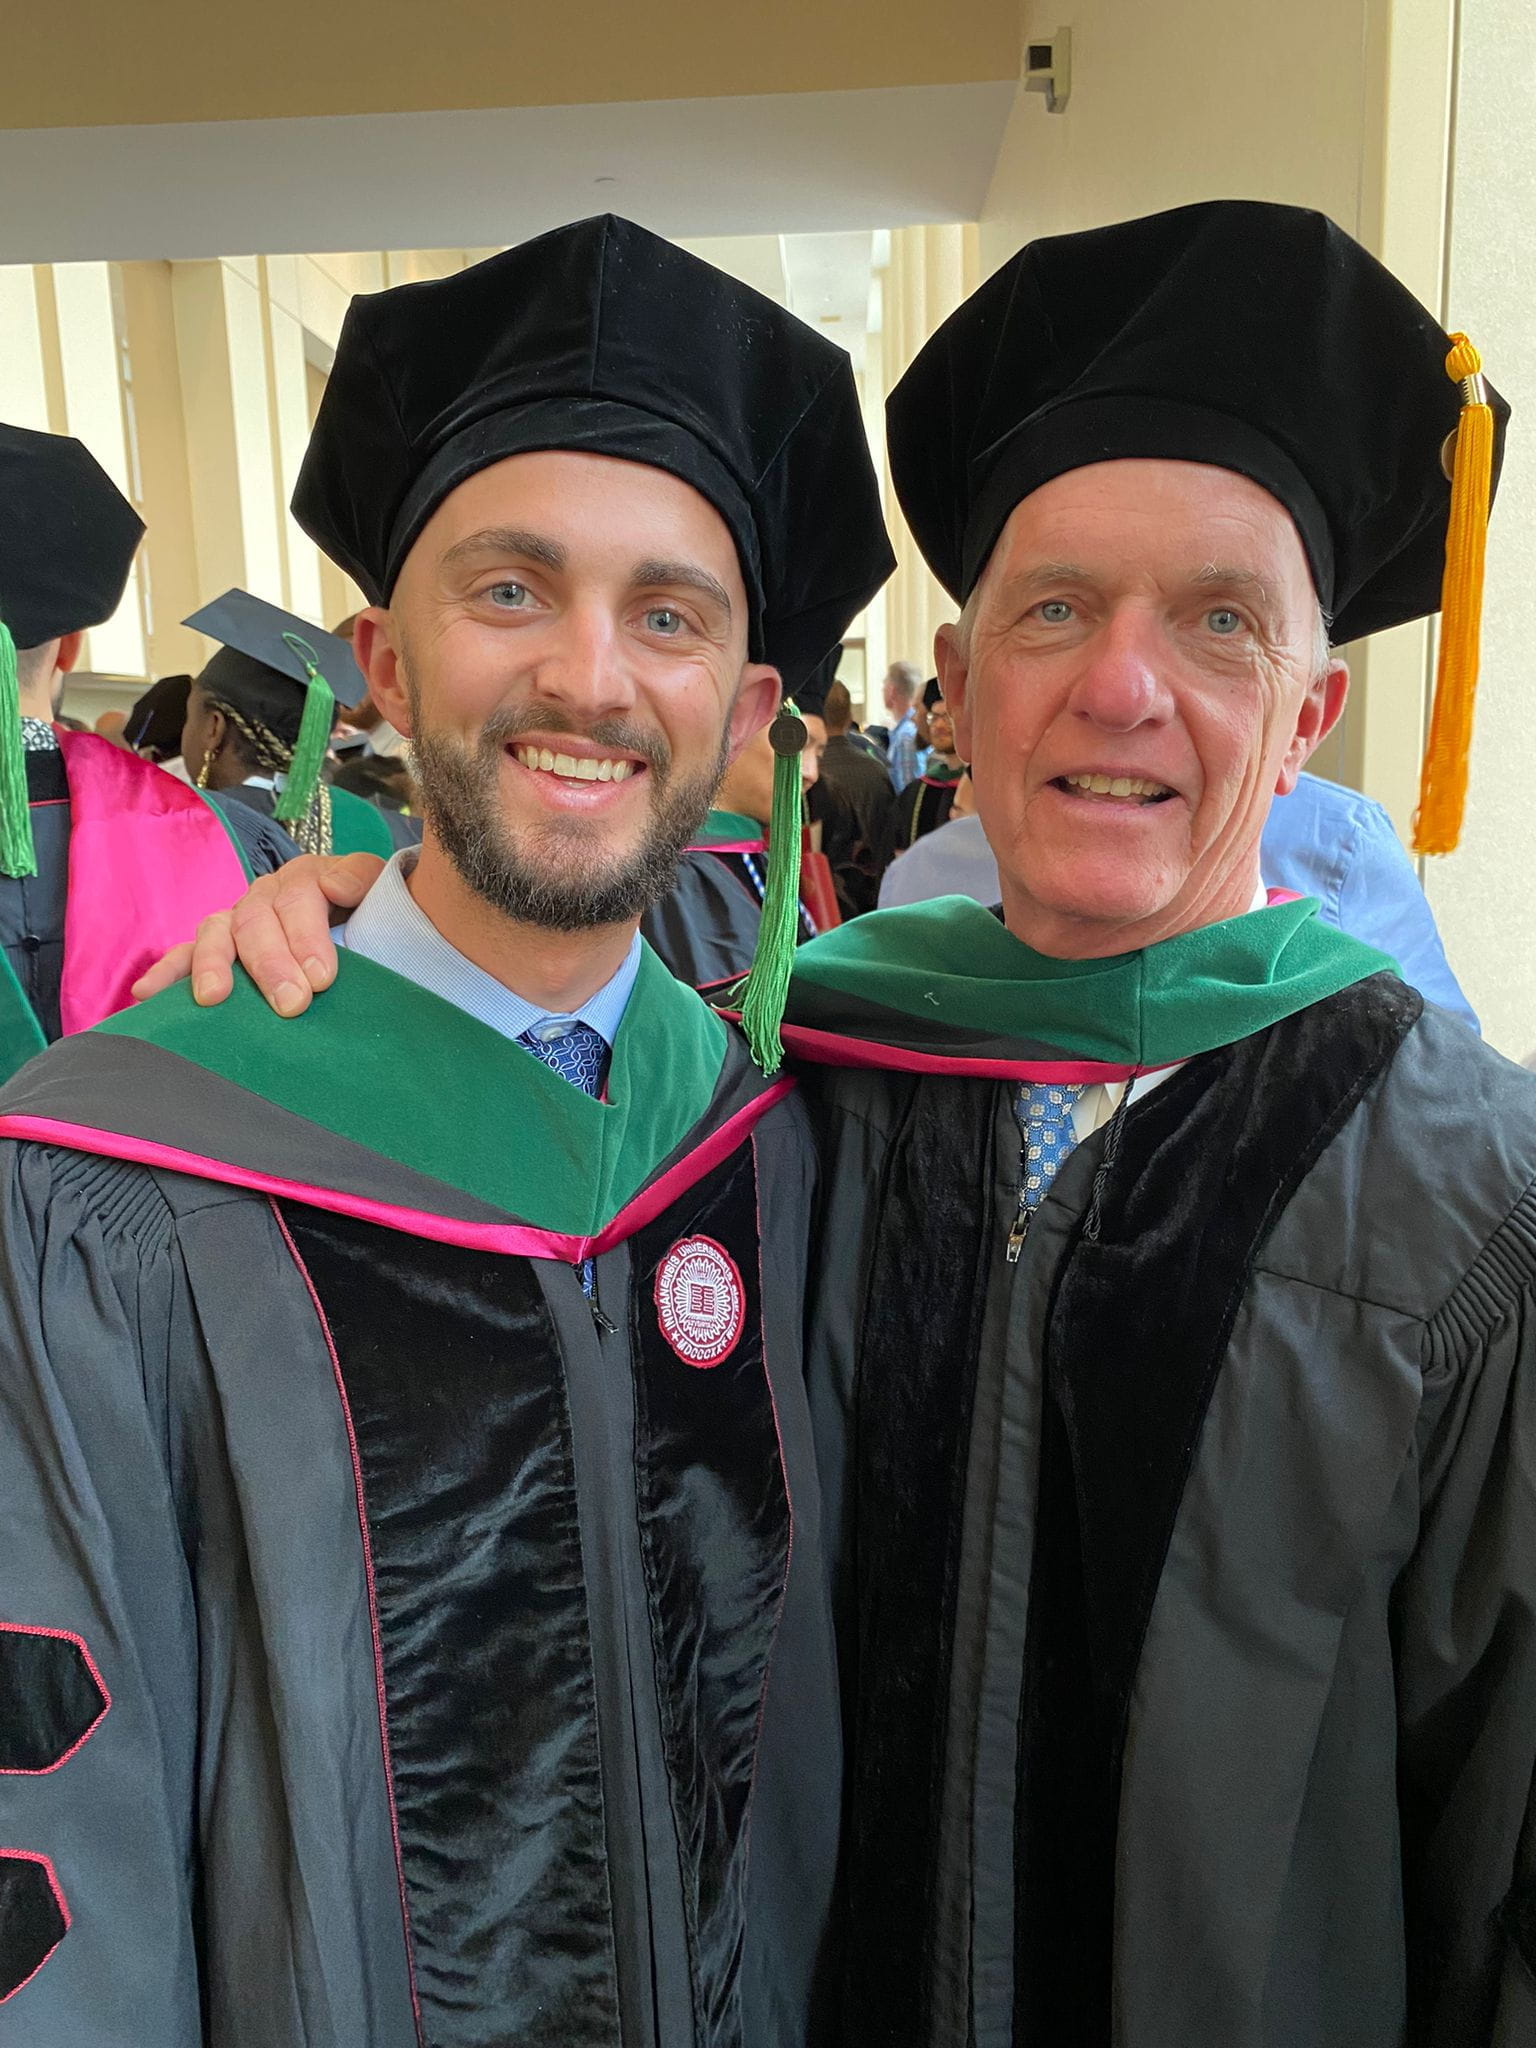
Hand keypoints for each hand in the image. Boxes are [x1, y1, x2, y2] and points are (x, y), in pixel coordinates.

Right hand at [130, 853, 385, 1015]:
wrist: (356, 917)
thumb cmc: (365, 910)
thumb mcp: (374, 888)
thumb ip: (362, 879)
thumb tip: (338, 886)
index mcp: (304, 878)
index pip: (300, 898)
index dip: (308, 936)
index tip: (322, 977)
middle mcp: (263, 896)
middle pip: (257, 921)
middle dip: (271, 964)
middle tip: (290, 1003)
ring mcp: (235, 921)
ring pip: (217, 934)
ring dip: (213, 965)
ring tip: (214, 996)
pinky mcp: (214, 948)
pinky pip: (184, 956)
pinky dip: (166, 973)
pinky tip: (145, 993)